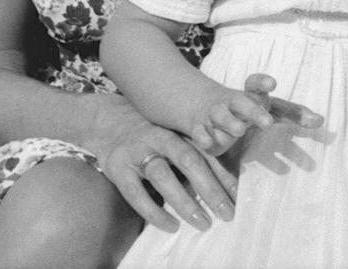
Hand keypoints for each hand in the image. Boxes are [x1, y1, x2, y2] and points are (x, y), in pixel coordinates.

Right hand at [91, 93, 237, 232]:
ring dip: (185, 201)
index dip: (224, 175)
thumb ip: (195, 157)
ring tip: (202, 222)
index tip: (239, 197)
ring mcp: (137, 152)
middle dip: (210, 188)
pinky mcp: (118, 169)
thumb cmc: (151, 138)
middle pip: (189, 161)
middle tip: (227, 213)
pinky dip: (154, 211)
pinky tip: (171, 225)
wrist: (108, 122)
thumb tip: (226, 187)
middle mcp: (160, 138)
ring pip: (163, 176)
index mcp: (178, 132)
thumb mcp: (174, 139)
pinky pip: (136, 193)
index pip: (206, 154)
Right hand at [190, 73, 324, 154]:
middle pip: (242, 102)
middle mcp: (233, 102)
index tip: (273, 83)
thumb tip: (322, 121)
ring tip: (238, 130)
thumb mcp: (269, 108)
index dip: (262, 82)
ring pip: (220, 115)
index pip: (255, 84)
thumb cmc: (247, 108)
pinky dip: (202, 136)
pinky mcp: (201, 129)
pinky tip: (208, 143)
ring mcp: (215, 114)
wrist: (205, 106)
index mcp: (250, 95)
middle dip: (253, 111)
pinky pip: (199, 131)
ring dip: (229, 121)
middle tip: (267, 123)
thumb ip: (293, 114)